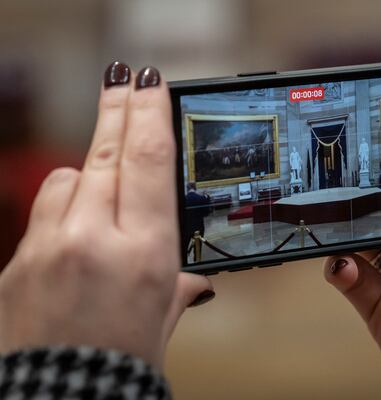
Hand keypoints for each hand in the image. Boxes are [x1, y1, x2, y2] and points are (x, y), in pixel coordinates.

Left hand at [0, 62, 213, 367]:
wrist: (59, 397)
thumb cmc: (120, 366)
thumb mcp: (163, 320)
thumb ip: (178, 287)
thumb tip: (194, 278)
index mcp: (143, 255)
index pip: (150, 162)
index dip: (150, 113)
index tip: (150, 82)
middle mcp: (93, 241)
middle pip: (106, 154)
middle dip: (118, 110)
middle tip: (125, 77)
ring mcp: (47, 247)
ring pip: (69, 176)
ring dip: (89, 170)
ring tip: (104, 184)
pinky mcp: (17, 261)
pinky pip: (44, 209)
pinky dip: (63, 205)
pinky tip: (75, 227)